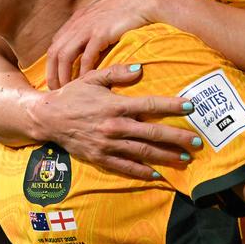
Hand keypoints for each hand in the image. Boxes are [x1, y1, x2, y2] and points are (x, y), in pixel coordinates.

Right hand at [27, 64, 197, 179]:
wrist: (47, 118)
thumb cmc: (72, 95)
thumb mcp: (92, 78)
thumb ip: (116, 73)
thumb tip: (141, 68)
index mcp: (115, 105)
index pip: (150, 104)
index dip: (172, 105)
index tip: (190, 106)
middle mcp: (114, 126)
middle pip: (152, 132)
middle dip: (177, 137)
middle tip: (197, 141)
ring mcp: (108, 144)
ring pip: (143, 152)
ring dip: (166, 156)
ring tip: (185, 158)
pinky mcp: (100, 157)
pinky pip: (125, 167)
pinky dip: (142, 172)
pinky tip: (158, 175)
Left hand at [47, 0, 162, 88]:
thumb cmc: (128, 3)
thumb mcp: (103, 7)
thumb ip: (94, 17)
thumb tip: (93, 26)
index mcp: (77, 18)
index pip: (56, 42)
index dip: (53, 61)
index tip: (56, 75)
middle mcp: (78, 23)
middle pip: (54, 51)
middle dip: (51, 72)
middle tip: (54, 88)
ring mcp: (87, 28)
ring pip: (65, 55)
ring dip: (63, 74)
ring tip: (66, 89)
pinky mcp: (100, 34)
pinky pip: (86, 57)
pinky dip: (83, 72)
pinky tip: (85, 82)